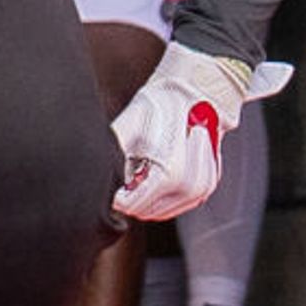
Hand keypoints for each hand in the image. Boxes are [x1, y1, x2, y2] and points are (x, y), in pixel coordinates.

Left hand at [110, 44, 256, 220]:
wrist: (195, 94)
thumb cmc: (158, 109)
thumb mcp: (125, 130)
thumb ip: (114, 157)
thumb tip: (96, 176)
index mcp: (168, 173)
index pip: (133, 204)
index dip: (119, 199)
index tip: (112, 189)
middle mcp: (188, 183)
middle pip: (150, 211)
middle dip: (134, 199)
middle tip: (125, 183)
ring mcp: (202, 185)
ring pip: (167, 210)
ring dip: (151, 200)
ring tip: (143, 178)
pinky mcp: (210, 182)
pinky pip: (184, 204)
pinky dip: (168, 198)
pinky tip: (158, 183)